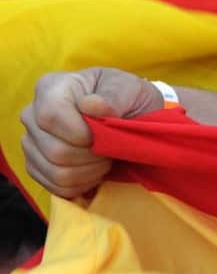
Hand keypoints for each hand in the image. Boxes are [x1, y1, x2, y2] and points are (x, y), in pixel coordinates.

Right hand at [20, 68, 163, 197]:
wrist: (126, 114)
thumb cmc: (126, 97)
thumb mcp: (129, 88)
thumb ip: (113, 96)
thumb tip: (91, 105)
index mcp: (51, 87)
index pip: (51, 116)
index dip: (81, 132)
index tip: (105, 133)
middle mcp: (32, 114)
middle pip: (55, 150)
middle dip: (92, 155)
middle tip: (111, 147)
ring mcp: (30, 142)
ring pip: (56, 172)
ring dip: (90, 171)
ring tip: (106, 157)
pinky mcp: (36, 166)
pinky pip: (56, 187)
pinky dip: (83, 183)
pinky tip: (95, 169)